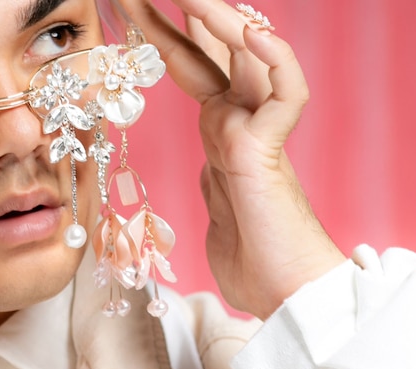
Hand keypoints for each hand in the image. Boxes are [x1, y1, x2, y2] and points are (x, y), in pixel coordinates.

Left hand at [120, 0, 345, 317]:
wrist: (280, 292)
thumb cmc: (248, 258)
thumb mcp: (211, 203)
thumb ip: (208, 177)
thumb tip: (199, 172)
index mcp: (221, 129)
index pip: (189, 64)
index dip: (161, 33)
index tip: (128, 8)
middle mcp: (240, 120)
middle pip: (213, 49)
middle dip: (180, 12)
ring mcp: (256, 131)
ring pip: (250, 57)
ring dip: (219, 19)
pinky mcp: (269, 151)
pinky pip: (286, 92)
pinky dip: (275, 60)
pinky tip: (252, 34)